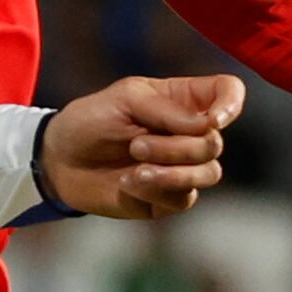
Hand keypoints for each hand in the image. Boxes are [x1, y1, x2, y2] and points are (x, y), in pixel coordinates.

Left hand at [38, 74, 243, 218]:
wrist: (60, 160)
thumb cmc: (91, 120)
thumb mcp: (125, 100)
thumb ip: (167, 111)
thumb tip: (210, 127)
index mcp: (183, 100)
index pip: (228, 93)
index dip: (231, 104)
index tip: (213, 120)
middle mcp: (190, 132)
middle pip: (214, 142)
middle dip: (177, 147)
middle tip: (136, 145)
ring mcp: (183, 166)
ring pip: (209, 173)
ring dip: (172, 172)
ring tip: (135, 168)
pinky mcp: (169, 196)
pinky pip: (184, 198)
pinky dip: (156, 190)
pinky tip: (128, 184)